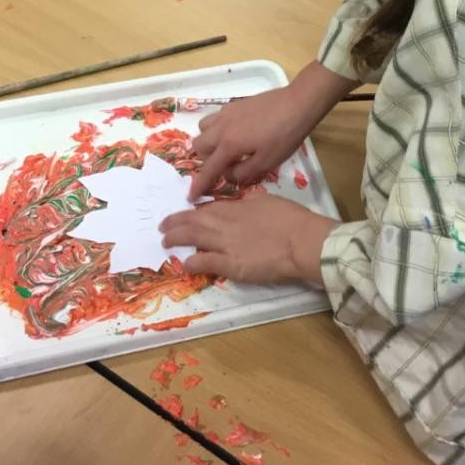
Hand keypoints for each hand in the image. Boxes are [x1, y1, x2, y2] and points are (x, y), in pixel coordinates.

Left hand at [160, 193, 338, 284]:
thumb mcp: (269, 201)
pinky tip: (184, 264)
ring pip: (194, 238)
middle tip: (163, 225)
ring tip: (165, 241)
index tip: (183, 213)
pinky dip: (193, 262)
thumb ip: (252, 201)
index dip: (193, 211)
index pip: (208, 208)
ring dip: (177, 238)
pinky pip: (206, 262)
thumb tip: (246, 200)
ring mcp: (226, 244)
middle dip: (176, 222)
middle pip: (195, 221)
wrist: (302, 241)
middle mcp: (226, 223)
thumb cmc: (291, 219)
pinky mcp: (232, 265)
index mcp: (236, 207)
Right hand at [189, 61, 355, 200]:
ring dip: (209, 141)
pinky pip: (215, 118)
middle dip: (205, 159)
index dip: (199, 185)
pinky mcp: (234, 104)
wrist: (297, 104)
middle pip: (199, 146)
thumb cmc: (285, 136)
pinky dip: (217, 128)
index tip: (190, 197)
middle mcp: (222, 128)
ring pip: (203, 128)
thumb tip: (228, 174)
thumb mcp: (267, 162)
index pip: (208, 169)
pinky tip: (236, 132)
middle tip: (222, 165)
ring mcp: (226, 113)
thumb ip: (243, 173)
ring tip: (227, 148)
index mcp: (229, 145)